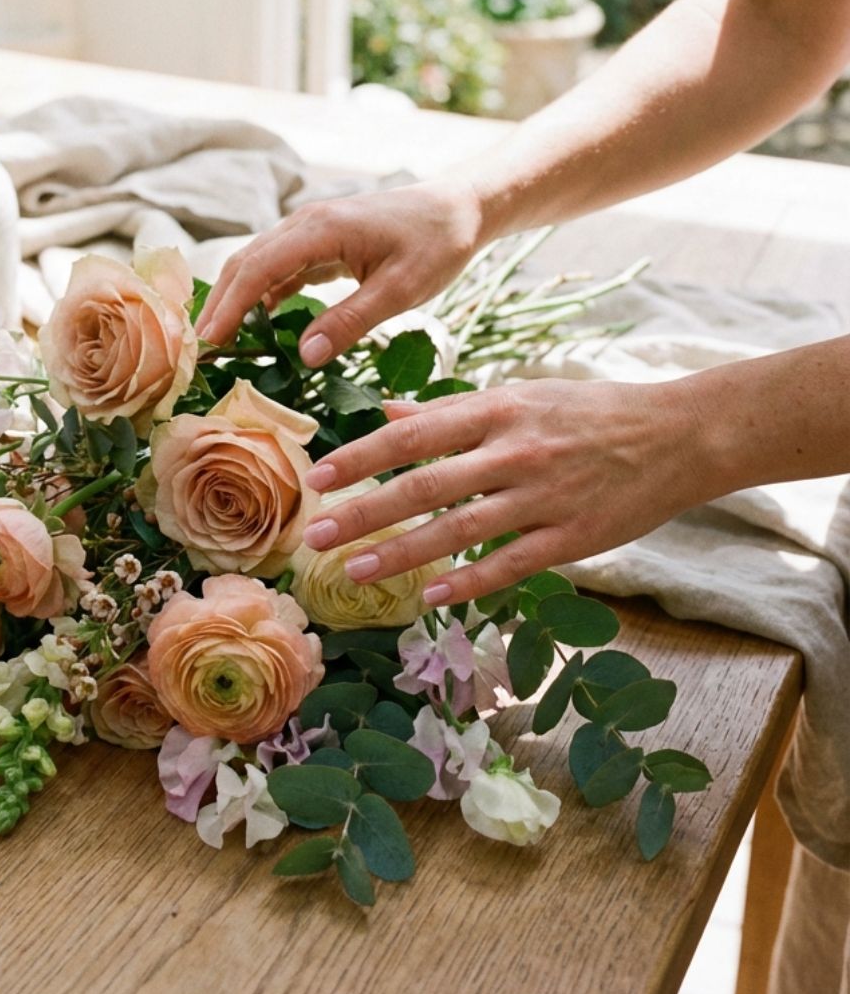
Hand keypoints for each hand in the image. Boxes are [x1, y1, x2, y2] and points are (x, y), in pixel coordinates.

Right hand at [195, 177, 485, 364]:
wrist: (461, 206)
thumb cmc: (438, 244)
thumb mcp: (400, 290)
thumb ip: (350, 321)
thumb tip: (305, 357)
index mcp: (321, 229)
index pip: (258, 269)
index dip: (230, 306)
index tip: (210, 342)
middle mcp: (306, 223)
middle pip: (246, 262)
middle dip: (219, 304)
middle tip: (198, 350)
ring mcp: (311, 229)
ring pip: (258, 263)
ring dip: (235, 298)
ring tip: (217, 340)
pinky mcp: (321, 240)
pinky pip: (280, 266)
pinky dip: (261, 293)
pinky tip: (254, 323)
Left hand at [300, 377, 717, 605]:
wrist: (677, 434)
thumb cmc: (589, 412)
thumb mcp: (519, 396)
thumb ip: (451, 411)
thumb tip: (385, 411)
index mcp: (497, 409)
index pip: (413, 433)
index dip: (361, 457)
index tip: (318, 477)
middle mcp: (515, 451)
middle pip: (424, 485)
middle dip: (364, 512)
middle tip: (315, 536)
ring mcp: (544, 496)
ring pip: (458, 530)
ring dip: (400, 554)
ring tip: (354, 571)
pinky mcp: (572, 538)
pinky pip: (509, 564)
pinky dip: (467, 582)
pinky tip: (430, 597)